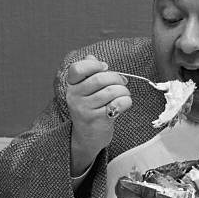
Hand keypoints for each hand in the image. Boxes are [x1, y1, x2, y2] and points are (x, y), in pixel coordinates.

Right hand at [66, 57, 131, 174]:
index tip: (104, 68)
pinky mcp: (97, 120)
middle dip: (116, 78)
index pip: (78, 68)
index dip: (94, 65)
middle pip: (99, 78)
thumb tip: (98, 60)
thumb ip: (90, 73)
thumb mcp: (86, 90)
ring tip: (124, 94)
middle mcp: (75, 97)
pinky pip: (118, 104)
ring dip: (123, 90)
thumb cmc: (91, 108)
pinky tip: (125, 103)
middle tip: (122, 82)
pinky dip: (126, 101)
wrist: (88, 137)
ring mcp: (85, 109)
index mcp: (72, 85)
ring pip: (111, 91)